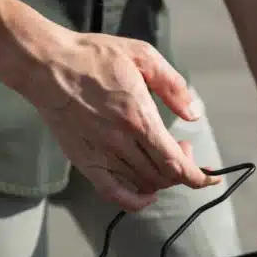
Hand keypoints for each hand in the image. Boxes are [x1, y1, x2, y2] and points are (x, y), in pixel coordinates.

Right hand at [19, 27, 219, 211]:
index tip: (210, 178)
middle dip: (183, 170)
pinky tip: (146, 194)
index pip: (176, 163)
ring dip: (162, 179)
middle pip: (164, 176)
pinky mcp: (85, 161)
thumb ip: (173, 86)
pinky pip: (113, 194)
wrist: (46, 65)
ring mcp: (101, 154)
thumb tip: (194, 115)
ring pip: (144, 185)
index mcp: (139, 117)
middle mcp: (121, 141)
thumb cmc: (93, 56)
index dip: (199, 177)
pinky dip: (134, 201)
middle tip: (181, 149)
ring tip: (162, 157)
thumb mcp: (142, 56)